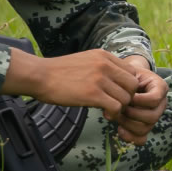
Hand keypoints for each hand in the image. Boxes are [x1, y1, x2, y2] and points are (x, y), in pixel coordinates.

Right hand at [5, 48, 138, 116]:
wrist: (38, 75)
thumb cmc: (58, 72)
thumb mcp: (85, 60)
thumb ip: (102, 67)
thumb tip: (114, 80)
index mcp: (104, 56)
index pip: (132, 71)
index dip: (128, 85)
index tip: (118, 93)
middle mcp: (105, 65)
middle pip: (133, 84)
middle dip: (128, 97)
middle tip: (116, 104)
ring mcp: (100, 79)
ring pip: (126, 97)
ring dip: (121, 107)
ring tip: (109, 110)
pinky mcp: (92, 94)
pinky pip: (116, 107)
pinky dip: (114, 113)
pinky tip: (105, 114)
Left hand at [115, 57, 166, 145]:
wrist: (127, 77)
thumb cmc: (127, 75)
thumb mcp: (127, 74)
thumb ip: (122, 88)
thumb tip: (110, 112)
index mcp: (160, 88)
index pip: (154, 99)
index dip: (139, 101)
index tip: (127, 96)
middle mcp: (161, 103)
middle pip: (152, 117)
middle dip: (131, 114)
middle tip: (119, 108)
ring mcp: (155, 116)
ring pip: (146, 128)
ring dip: (127, 124)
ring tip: (116, 116)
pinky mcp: (146, 126)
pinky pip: (141, 139)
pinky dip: (129, 137)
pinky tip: (119, 129)